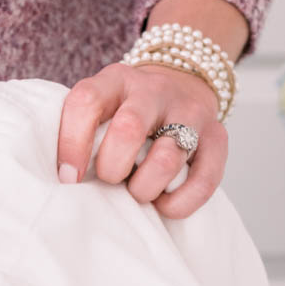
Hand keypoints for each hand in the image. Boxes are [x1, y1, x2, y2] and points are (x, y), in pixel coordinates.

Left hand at [56, 62, 228, 218]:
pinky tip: (165, 205)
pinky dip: (179, 203)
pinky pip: (204, 180)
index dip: (72, 144)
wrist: (183, 85)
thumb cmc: (129, 111)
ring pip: (166, 160)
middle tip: (110, 179)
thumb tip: (67, 180)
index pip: (87, 101)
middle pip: (128, 129)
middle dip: (112, 168)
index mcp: (117, 80)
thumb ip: (84, 130)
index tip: (68, 177)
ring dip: (145, 189)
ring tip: (138, 192)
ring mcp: (190, 112)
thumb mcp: (103, 105)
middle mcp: (154, 91)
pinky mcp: (217, 137)